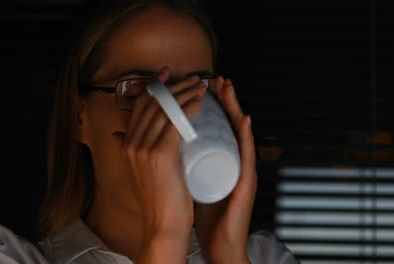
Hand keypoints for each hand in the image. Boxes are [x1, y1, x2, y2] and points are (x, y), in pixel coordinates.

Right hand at [122, 66, 207, 240]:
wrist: (163, 223)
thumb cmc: (159, 198)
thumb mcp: (138, 171)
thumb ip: (130, 152)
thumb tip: (119, 137)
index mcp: (127, 145)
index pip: (140, 107)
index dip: (154, 87)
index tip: (167, 74)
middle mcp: (131, 143)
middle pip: (152, 103)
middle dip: (173, 85)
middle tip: (190, 77)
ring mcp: (143, 148)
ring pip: (165, 110)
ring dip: (184, 93)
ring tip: (201, 86)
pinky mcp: (159, 154)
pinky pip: (175, 123)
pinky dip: (189, 108)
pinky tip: (200, 101)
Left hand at [194, 76, 256, 263]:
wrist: (218, 243)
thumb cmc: (204, 213)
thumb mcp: (190, 181)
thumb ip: (180, 165)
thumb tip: (162, 148)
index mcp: (220, 160)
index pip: (215, 126)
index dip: (207, 104)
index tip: (197, 84)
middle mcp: (233, 161)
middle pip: (228, 123)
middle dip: (221, 97)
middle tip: (213, 77)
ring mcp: (241, 171)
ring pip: (239, 133)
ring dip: (234, 107)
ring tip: (227, 87)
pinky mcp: (244, 185)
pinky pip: (246, 157)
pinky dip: (246, 136)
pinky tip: (244, 120)